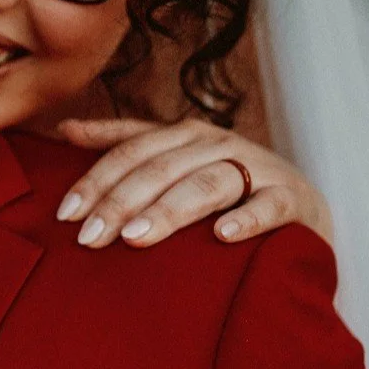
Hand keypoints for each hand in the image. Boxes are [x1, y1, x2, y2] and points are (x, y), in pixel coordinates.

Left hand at [54, 117, 332, 248]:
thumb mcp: (176, 164)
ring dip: (168, 210)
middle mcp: (217, 145)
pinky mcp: (292, 198)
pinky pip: (269, 206)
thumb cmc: (225, 191)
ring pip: (206, 184)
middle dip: (119, 203)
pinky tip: (221, 235)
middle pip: (159, 169)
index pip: (130, 150)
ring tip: (136, 238)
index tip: (65, 213)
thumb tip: (64, 129)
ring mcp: (257, 169)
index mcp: (185, 136)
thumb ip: (126, 146)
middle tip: (89, 239)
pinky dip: (246, 219)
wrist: (303, 211)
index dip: (95, 179)